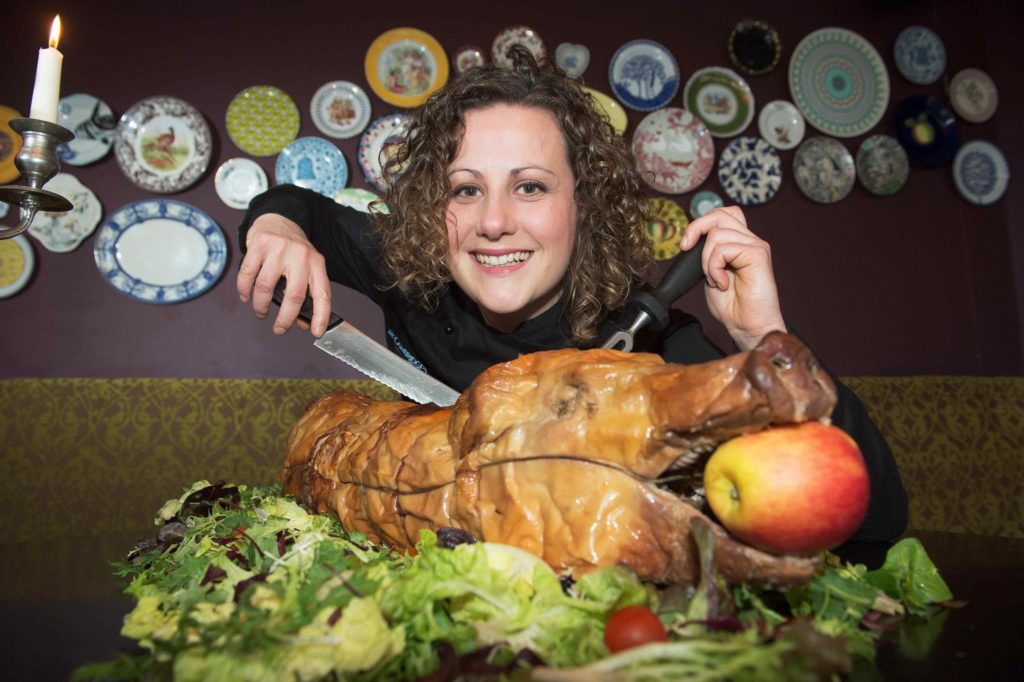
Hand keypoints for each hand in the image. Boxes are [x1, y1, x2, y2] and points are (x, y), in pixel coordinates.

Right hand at [236, 214, 330, 336]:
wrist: (278, 220)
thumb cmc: (293, 252)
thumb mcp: (307, 269)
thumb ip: (306, 294)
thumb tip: (302, 324)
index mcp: (316, 264)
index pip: (323, 294)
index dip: (321, 316)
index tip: (316, 332)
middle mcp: (300, 256)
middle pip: (294, 296)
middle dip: (285, 319)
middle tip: (279, 329)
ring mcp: (279, 249)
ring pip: (266, 287)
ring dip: (260, 306)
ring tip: (261, 312)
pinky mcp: (259, 245)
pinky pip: (247, 275)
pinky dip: (244, 290)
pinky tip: (246, 296)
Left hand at [679, 206, 785, 350]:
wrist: (749, 328)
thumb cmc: (732, 306)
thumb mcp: (710, 274)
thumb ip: (707, 254)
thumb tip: (692, 240)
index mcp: (740, 242)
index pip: (722, 214)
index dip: (700, 223)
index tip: (685, 244)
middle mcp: (750, 240)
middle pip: (719, 214)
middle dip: (696, 230)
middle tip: (687, 250)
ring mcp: (756, 245)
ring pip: (716, 234)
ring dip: (706, 261)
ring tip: (716, 280)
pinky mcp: (758, 254)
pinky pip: (723, 249)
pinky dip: (714, 268)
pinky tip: (723, 284)